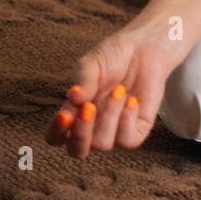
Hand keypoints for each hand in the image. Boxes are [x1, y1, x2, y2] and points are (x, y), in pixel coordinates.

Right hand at [44, 24, 181, 159]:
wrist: (144, 48)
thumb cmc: (113, 57)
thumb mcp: (91, 64)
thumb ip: (82, 81)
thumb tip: (73, 98)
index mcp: (75, 113)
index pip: (56, 137)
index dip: (56, 132)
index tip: (65, 113)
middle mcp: (93, 126)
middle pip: (77, 151)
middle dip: (80, 134)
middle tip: (89, 107)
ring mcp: (115, 130)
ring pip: (103, 144)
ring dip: (109, 116)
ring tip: (118, 90)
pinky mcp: (138, 128)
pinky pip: (128, 141)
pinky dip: (127, 120)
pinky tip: (132, 100)